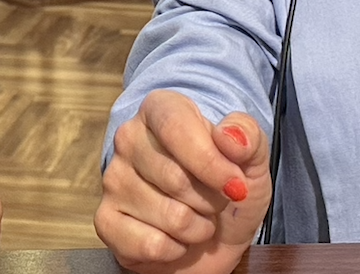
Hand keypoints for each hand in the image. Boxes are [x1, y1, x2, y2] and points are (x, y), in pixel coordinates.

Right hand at [95, 90, 268, 273]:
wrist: (217, 229)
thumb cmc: (227, 185)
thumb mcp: (252, 157)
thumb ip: (248, 136)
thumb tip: (230, 137)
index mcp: (160, 109)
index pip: (177, 129)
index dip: (211, 163)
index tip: (235, 184)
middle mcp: (129, 139)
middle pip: (176, 178)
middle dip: (210, 199)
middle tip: (214, 198)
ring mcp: (114, 180)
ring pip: (169, 217)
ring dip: (197, 227)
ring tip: (196, 216)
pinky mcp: (107, 221)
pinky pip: (150, 245)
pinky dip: (175, 250)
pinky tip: (175, 238)